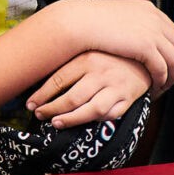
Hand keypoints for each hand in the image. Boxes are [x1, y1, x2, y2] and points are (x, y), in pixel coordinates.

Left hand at [27, 50, 151, 128]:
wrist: (143, 55)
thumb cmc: (107, 54)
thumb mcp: (87, 51)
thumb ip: (68, 64)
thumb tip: (38, 78)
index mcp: (87, 58)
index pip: (58, 80)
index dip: (42, 95)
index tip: (30, 104)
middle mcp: (101, 73)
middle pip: (73, 97)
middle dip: (52, 109)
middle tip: (39, 115)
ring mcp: (116, 87)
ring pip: (91, 110)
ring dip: (71, 119)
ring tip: (56, 123)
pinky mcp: (128, 99)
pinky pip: (110, 115)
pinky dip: (96, 120)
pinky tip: (83, 122)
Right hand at [45, 0, 173, 91]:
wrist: (79, 22)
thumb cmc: (88, 20)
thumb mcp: (116, 15)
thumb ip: (128, 22)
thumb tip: (129, 33)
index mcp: (149, 9)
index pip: (172, 32)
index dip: (173, 49)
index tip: (168, 62)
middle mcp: (155, 19)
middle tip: (171, 78)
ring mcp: (153, 32)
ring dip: (172, 76)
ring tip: (163, 86)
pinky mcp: (147, 47)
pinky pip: (163, 69)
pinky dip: (161, 80)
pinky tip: (154, 87)